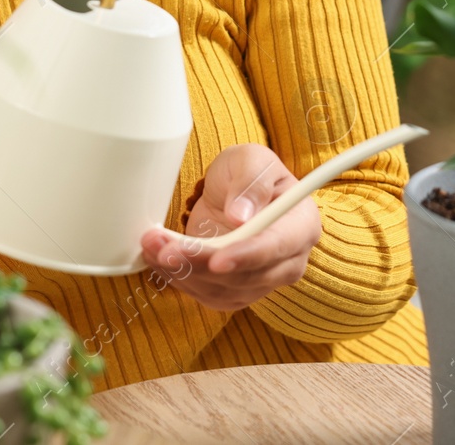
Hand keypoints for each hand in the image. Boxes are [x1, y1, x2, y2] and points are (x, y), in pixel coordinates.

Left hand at [139, 144, 322, 312]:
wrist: (234, 190)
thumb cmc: (249, 171)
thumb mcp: (251, 159)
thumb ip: (250, 182)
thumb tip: (241, 216)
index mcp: (301, 224)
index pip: (277, 247)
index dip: (247, 256)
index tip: (217, 260)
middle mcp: (287, 260)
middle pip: (246, 276)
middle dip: (201, 265)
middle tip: (165, 249)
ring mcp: (262, 279)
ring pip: (223, 291)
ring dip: (184, 273)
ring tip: (153, 247)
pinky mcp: (236, 289)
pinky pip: (208, 294)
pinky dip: (181, 280)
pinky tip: (159, 260)